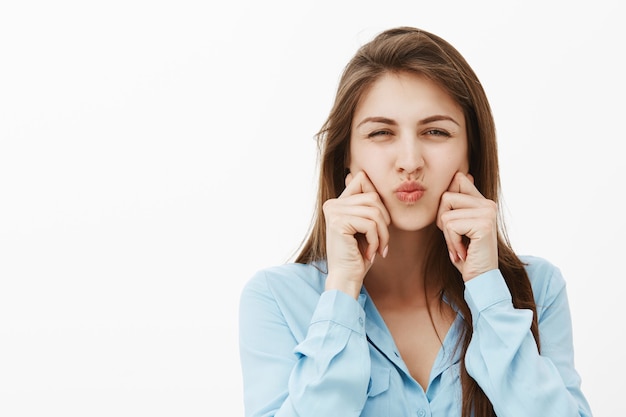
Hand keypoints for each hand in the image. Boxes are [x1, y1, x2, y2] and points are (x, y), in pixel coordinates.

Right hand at [323, 171, 390, 297]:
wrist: (346, 278)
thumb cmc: (358, 255)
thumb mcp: (364, 226)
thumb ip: (364, 204)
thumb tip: (361, 174)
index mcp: (336, 202)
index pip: (361, 179)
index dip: (376, 197)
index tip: (378, 224)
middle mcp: (332, 204)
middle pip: (373, 197)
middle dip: (384, 221)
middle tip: (382, 242)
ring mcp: (333, 212)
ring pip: (374, 211)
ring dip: (382, 234)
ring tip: (378, 248)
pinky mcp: (338, 222)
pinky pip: (370, 224)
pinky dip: (376, 240)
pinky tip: (370, 253)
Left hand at [437, 172, 497, 281]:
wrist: (480, 278)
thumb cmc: (466, 254)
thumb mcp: (458, 226)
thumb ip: (458, 204)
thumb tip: (459, 174)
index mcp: (482, 202)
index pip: (459, 179)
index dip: (447, 201)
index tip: (455, 224)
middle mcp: (488, 204)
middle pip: (446, 197)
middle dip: (444, 222)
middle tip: (458, 239)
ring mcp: (487, 213)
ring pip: (446, 214)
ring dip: (448, 236)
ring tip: (461, 246)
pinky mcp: (483, 224)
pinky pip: (450, 225)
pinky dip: (452, 242)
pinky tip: (464, 251)